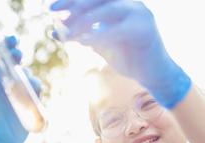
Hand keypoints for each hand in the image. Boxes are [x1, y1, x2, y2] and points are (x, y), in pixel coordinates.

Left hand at [0, 36, 40, 142]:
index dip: (5, 46)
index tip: (10, 39)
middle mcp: (5, 84)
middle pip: (15, 63)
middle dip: (17, 55)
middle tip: (17, 54)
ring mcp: (18, 93)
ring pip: (27, 75)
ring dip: (26, 74)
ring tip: (21, 80)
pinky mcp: (30, 103)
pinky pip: (36, 90)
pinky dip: (35, 87)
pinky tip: (31, 93)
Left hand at [50, 0, 190, 108]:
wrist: (153, 74)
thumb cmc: (126, 56)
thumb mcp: (98, 43)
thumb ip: (81, 34)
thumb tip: (54, 31)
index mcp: (120, 2)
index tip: (52, 7)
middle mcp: (131, 3)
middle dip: (74, 4)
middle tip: (53, 13)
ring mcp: (140, 14)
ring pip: (106, 10)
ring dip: (83, 21)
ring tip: (67, 34)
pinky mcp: (144, 30)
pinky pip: (116, 30)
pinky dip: (97, 35)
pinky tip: (83, 42)